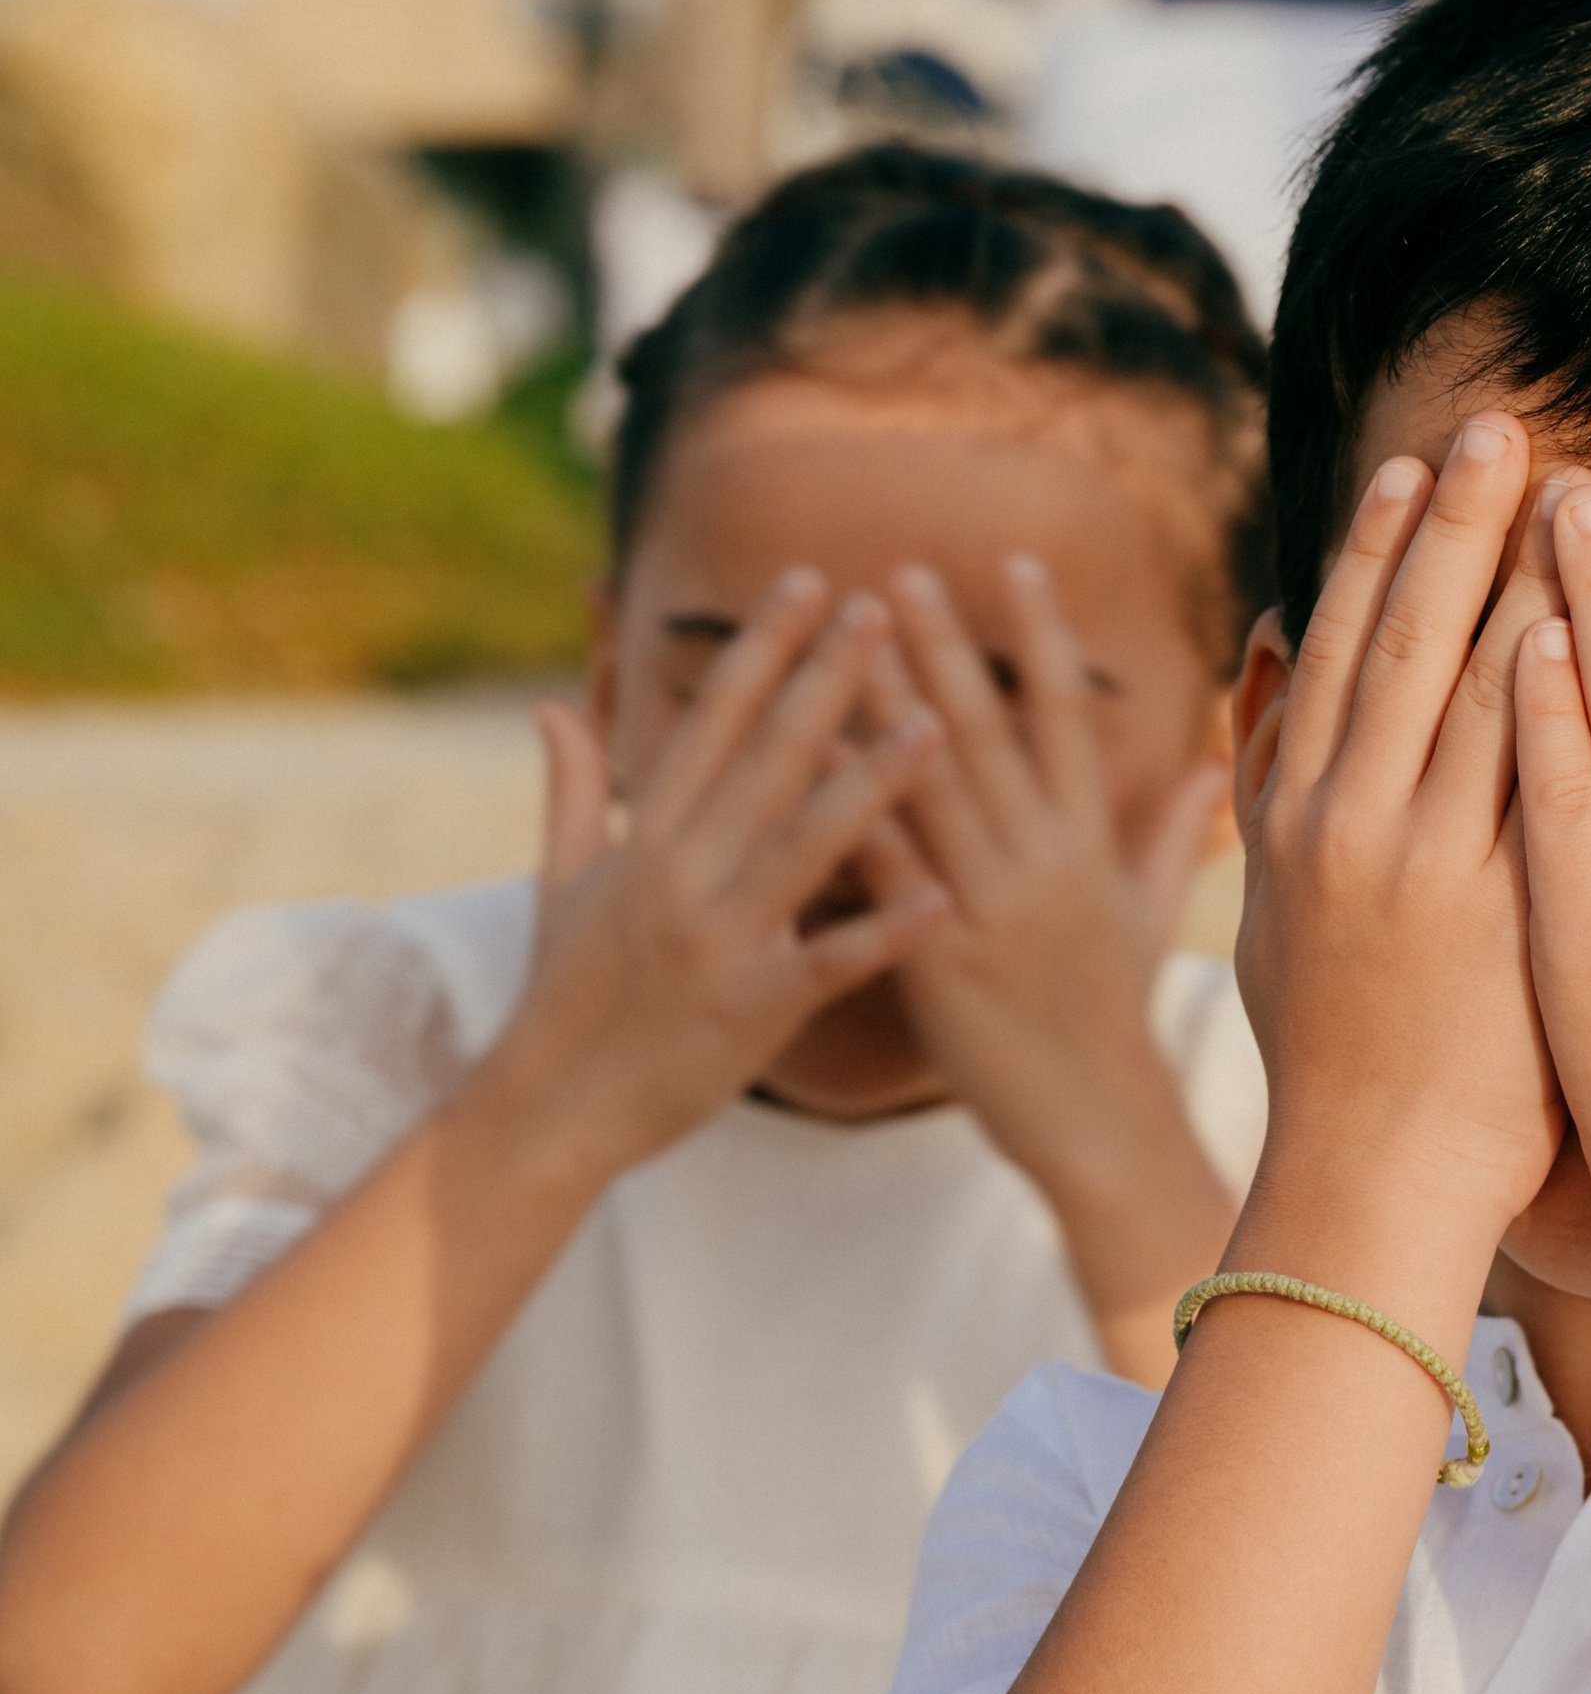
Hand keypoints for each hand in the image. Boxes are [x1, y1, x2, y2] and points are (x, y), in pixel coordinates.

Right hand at [491, 569, 948, 1178]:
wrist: (549, 1111)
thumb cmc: (564, 995)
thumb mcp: (558, 880)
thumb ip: (572, 787)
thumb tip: (552, 702)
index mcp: (649, 837)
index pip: (711, 719)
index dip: (762, 646)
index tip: (809, 581)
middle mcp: (682, 874)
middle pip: (766, 758)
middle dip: (826, 679)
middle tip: (882, 607)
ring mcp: (716, 941)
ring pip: (804, 846)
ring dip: (873, 782)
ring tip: (937, 725)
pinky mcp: (748, 1010)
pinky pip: (826, 962)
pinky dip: (881, 930)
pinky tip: (937, 894)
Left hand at [848, 554, 1225, 1199]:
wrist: (1097, 1126)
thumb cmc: (1113, 1020)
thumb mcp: (1146, 918)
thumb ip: (1166, 834)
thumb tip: (1212, 762)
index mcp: (1090, 846)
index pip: (1068, 720)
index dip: (1043, 636)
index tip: (1015, 562)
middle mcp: (1045, 864)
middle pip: (992, 734)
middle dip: (948, 646)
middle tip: (905, 571)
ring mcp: (993, 910)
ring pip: (936, 788)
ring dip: (890, 703)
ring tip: (848, 637)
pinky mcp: (942, 962)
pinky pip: (890, 872)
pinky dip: (852, 810)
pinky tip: (812, 758)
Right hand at [1234, 417, 1565, 1308]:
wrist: (1372, 1179)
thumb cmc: (1336, 1051)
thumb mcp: (1268, 903)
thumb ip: (1261, 770)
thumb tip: (1265, 641)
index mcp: (1292, 815)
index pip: (1335, 649)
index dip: (1371, 547)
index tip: (1412, 463)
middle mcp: (1345, 823)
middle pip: (1399, 638)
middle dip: (1449, 524)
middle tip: (1499, 424)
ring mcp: (1418, 865)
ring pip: (1472, 685)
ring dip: (1526, 575)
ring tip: (1578, 485)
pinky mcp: (1495, 914)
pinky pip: (1535, 774)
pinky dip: (1560, 687)